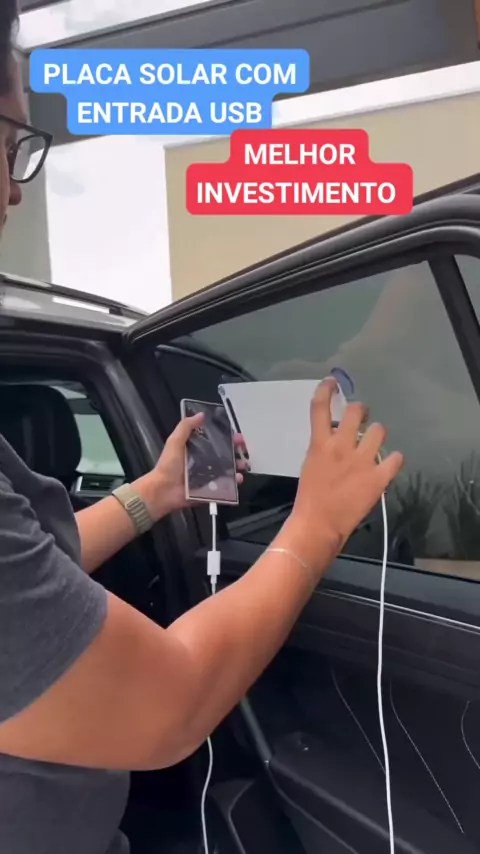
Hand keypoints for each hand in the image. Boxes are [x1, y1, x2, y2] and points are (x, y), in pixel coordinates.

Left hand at [136, 413, 245, 519]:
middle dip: (236, 452)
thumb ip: (186, 427)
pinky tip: (238, 479)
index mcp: (196, 449)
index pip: (215, 441)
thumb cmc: (168, 465)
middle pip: (224, 455)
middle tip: (244, 449)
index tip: (237, 436)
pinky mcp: (209, 489)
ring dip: (237, 466)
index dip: (227, 438)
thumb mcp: (175, 442)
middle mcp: (203, 462)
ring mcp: (208, 476)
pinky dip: (233, 483)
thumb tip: (201, 414)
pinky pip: (224, 485)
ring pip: (227, 470)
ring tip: (243, 465)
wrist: (163, 491)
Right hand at [282, 379, 403, 576]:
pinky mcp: (378, 477)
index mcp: (320, 444)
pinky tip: (389, 465)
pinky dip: (393, 460)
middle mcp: (341, 446)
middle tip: (360, 418)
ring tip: (373, 445)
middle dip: (360, 411)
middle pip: (356, 411)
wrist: (319, 525)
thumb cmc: (309, 498)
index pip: (319, 407)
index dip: (326, 389)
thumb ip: (323, 449)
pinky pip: (396, 458)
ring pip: (378, 430)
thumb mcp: (310, 466)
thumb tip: (335, 439)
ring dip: (376, 434)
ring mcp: (362, 461)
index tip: (332, 382)